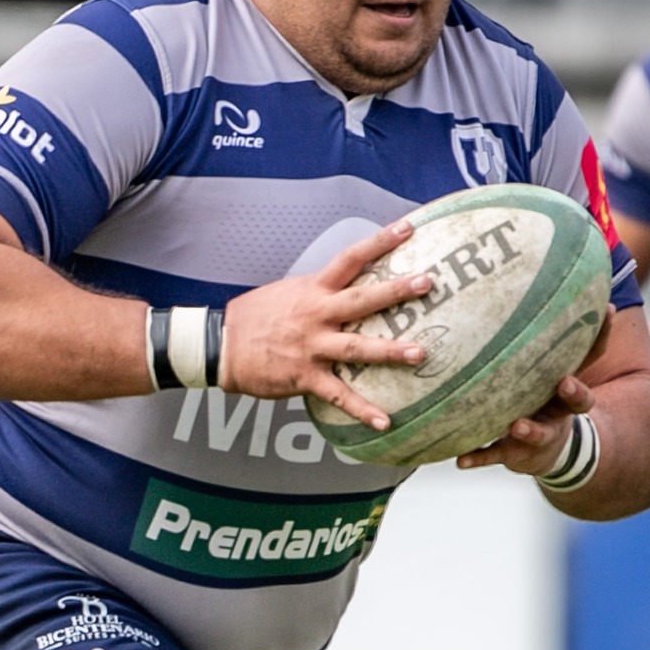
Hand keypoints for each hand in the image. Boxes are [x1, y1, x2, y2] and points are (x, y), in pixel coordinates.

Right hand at [219, 219, 430, 427]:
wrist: (222, 347)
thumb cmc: (255, 318)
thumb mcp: (288, 292)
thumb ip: (319, 289)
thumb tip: (347, 281)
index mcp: (313, 290)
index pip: (349, 258)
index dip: (378, 242)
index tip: (407, 228)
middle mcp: (316, 315)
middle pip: (361, 299)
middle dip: (396, 291)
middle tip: (428, 282)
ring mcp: (311, 347)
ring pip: (356, 347)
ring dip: (389, 351)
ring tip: (420, 353)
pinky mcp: (305, 376)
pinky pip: (338, 395)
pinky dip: (362, 410)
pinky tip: (384, 421)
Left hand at [456, 308, 613, 476]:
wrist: (542, 448)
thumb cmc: (536, 389)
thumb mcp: (539, 357)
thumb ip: (535, 320)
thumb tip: (533, 256)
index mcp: (568, 379)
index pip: (591, 354)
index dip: (602, 333)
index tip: (608, 310)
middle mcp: (560, 408)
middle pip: (578, 400)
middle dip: (575, 392)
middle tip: (565, 383)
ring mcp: (540, 432)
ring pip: (540, 431)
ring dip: (530, 428)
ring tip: (516, 425)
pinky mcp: (515, 453)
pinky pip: (494, 454)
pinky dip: (479, 456)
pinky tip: (460, 460)